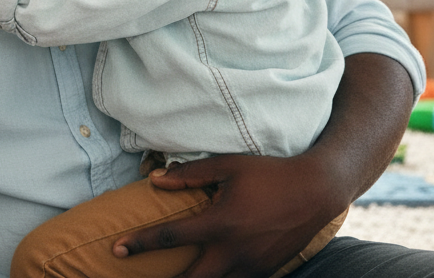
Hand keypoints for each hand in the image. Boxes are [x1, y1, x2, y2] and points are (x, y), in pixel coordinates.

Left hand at [116, 153, 341, 277]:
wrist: (316, 191)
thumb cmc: (269, 174)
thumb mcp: (229, 166)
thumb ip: (190, 175)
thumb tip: (155, 180)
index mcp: (220, 222)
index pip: (171, 238)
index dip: (140, 243)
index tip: (117, 249)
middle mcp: (233, 251)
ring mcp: (251, 266)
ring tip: (174, 276)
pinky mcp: (265, 271)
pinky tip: (208, 272)